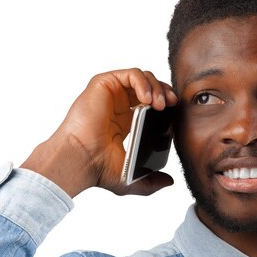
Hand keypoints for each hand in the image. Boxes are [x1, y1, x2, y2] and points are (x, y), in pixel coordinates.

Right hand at [21, 68, 178, 197]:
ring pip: (142, 77)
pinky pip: (130, 74)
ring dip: (156, 87)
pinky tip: (148, 99)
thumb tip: (170, 181)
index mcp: (125, 122)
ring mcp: (110, 94)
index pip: (151, 103)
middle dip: (165, 91)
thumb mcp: (131, 179)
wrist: (81, 161)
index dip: (165, 104)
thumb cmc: (97, 169)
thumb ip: (151, 182)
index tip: (175, 112)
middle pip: (149, 86)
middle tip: (172, 103)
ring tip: (161, 103)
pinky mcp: (103, 85)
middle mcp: (118, 105)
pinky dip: (143, 82)